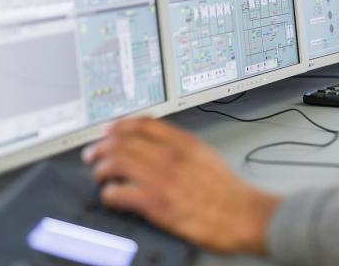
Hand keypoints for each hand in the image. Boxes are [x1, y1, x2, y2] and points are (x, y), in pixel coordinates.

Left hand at [82, 117, 279, 254]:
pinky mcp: (157, 205)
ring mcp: (163, 179)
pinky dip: (110, 193)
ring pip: (117, 162)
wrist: (243, 214)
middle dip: (103, 146)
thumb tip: (164, 148)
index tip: (110, 130)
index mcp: (185, 143)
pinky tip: (112, 196)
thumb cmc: (230, 192)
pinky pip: (120, 193)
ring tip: (100, 175)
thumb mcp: (208, 157)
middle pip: (124, 140)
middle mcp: (171, 156)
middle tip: (94, 153)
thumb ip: (184, 149)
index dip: (120, 125)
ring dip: (102, 168)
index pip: (144, 124)